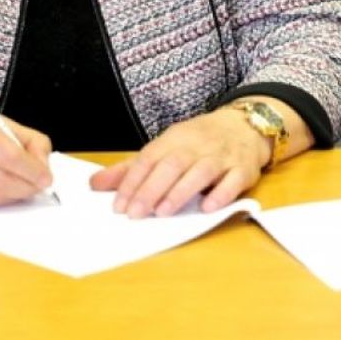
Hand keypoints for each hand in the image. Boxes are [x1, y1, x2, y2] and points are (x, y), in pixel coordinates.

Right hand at [0, 96, 54, 205]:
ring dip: (13, 195)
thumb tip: (44, 167)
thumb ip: (29, 140)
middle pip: (2, 181)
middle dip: (27, 187)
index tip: (47, 178)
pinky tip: (0, 187)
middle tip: (39, 185)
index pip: (10, 156)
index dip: (32, 170)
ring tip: (22, 185)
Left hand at [90, 99, 305, 217]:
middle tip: (135, 214)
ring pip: (201, 171)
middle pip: (173, 164)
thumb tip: (95, 184)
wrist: (245, 125)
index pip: (150, 158)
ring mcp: (222, 156)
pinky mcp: (244, 169)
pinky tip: (207, 207)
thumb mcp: (164, 148)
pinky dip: (221, 194)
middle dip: (152, 189)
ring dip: (181, 192)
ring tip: (163, 212)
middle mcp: (198, 145)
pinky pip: (234, 180)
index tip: (119, 205)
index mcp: (175, 139)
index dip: (133, 181)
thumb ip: (131, 169)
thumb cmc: (198, 142)